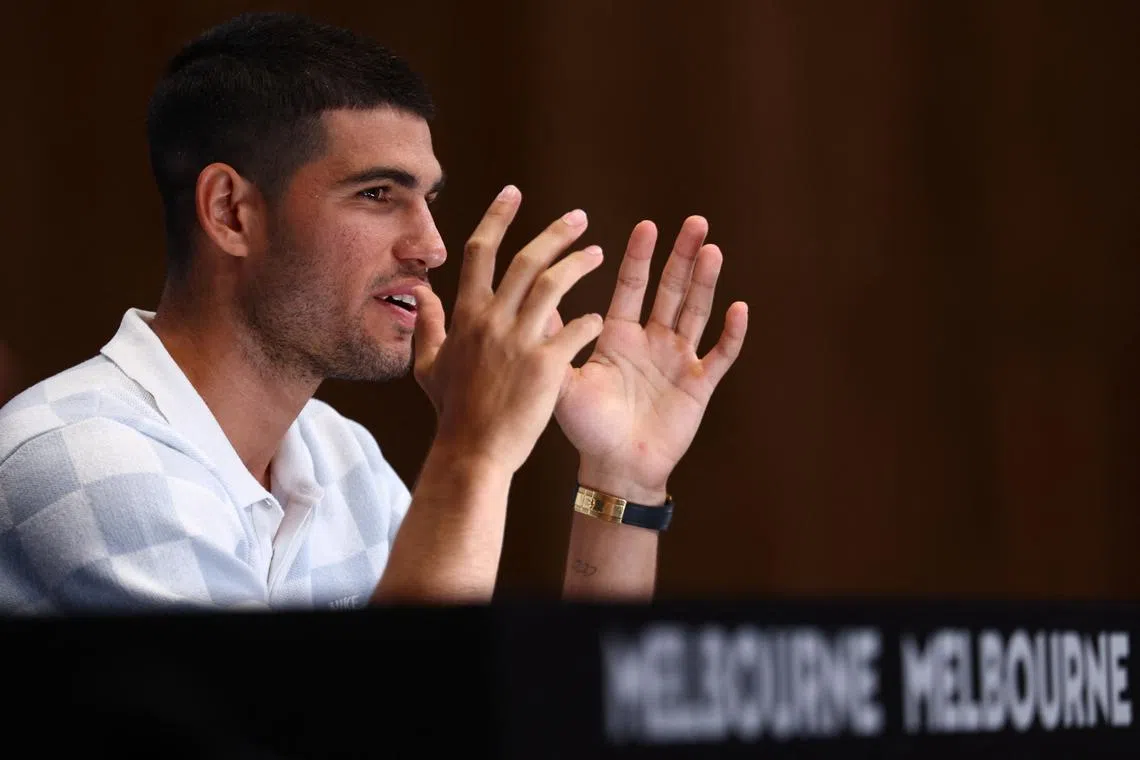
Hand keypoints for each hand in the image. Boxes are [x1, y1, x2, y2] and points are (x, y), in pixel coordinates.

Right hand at [411, 186, 604, 473]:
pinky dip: (590, 321)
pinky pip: (576, 330)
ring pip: (554, 285)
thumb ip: (428, 326)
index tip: (515, 192)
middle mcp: (492, 320)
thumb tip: (421, 294)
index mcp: (466, 315)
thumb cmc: (452, 413)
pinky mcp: (544, 366)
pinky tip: (600, 319)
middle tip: (579, 217)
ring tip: (598, 253)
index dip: (498, 217)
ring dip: (578, 263)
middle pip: (527, 260)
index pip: (481, 251)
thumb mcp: (428, 366)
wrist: (472, 453)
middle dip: (555, 232)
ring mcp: (518, 341)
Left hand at [554, 216, 747, 501]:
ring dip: (704, 282)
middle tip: (694, 221)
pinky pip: (719, 355)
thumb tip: (532, 301)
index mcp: (619, 336)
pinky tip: (738, 308)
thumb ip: (554, 343)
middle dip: (681, 256)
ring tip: (711, 250)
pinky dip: (730, 334)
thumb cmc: (587, 429)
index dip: (639, 257)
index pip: (631, 286)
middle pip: (670, 289)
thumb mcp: (563, 382)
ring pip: (695, 312)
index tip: (646, 226)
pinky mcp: (699, 386)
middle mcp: (651, 341)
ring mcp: (678, 360)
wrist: (615, 469)